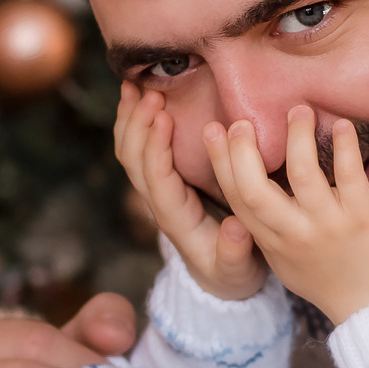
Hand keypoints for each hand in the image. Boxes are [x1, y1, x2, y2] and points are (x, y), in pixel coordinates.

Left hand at [114, 82, 265, 300]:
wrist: (221, 281)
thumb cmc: (233, 273)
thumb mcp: (239, 271)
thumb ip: (235, 253)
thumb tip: (237, 229)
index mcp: (176, 220)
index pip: (156, 179)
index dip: (155, 147)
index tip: (162, 116)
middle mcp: (159, 203)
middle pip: (134, 161)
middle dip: (137, 124)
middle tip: (150, 91)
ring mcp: (157, 191)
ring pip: (130, 152)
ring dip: (129, 118)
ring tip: (134, 86)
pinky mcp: (163, 182)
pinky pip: (140, 150)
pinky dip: (134, 121)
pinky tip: (139, 96)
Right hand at [204, 105, 368, 326]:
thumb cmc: (326, 277)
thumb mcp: (283, 259)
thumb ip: (264, 226)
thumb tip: (246, 181)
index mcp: (271, 242)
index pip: (236, 198)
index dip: (220, 163)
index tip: (214, 130)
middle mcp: (294, 233)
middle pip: (255, 188)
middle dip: (242, 151)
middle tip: (243, 120)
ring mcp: (328, 225)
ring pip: (304, 174)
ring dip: (297, 136)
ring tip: (298, 110)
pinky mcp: (363, 216)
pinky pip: (350, 175)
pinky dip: (345, 146)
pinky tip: (341, 125)